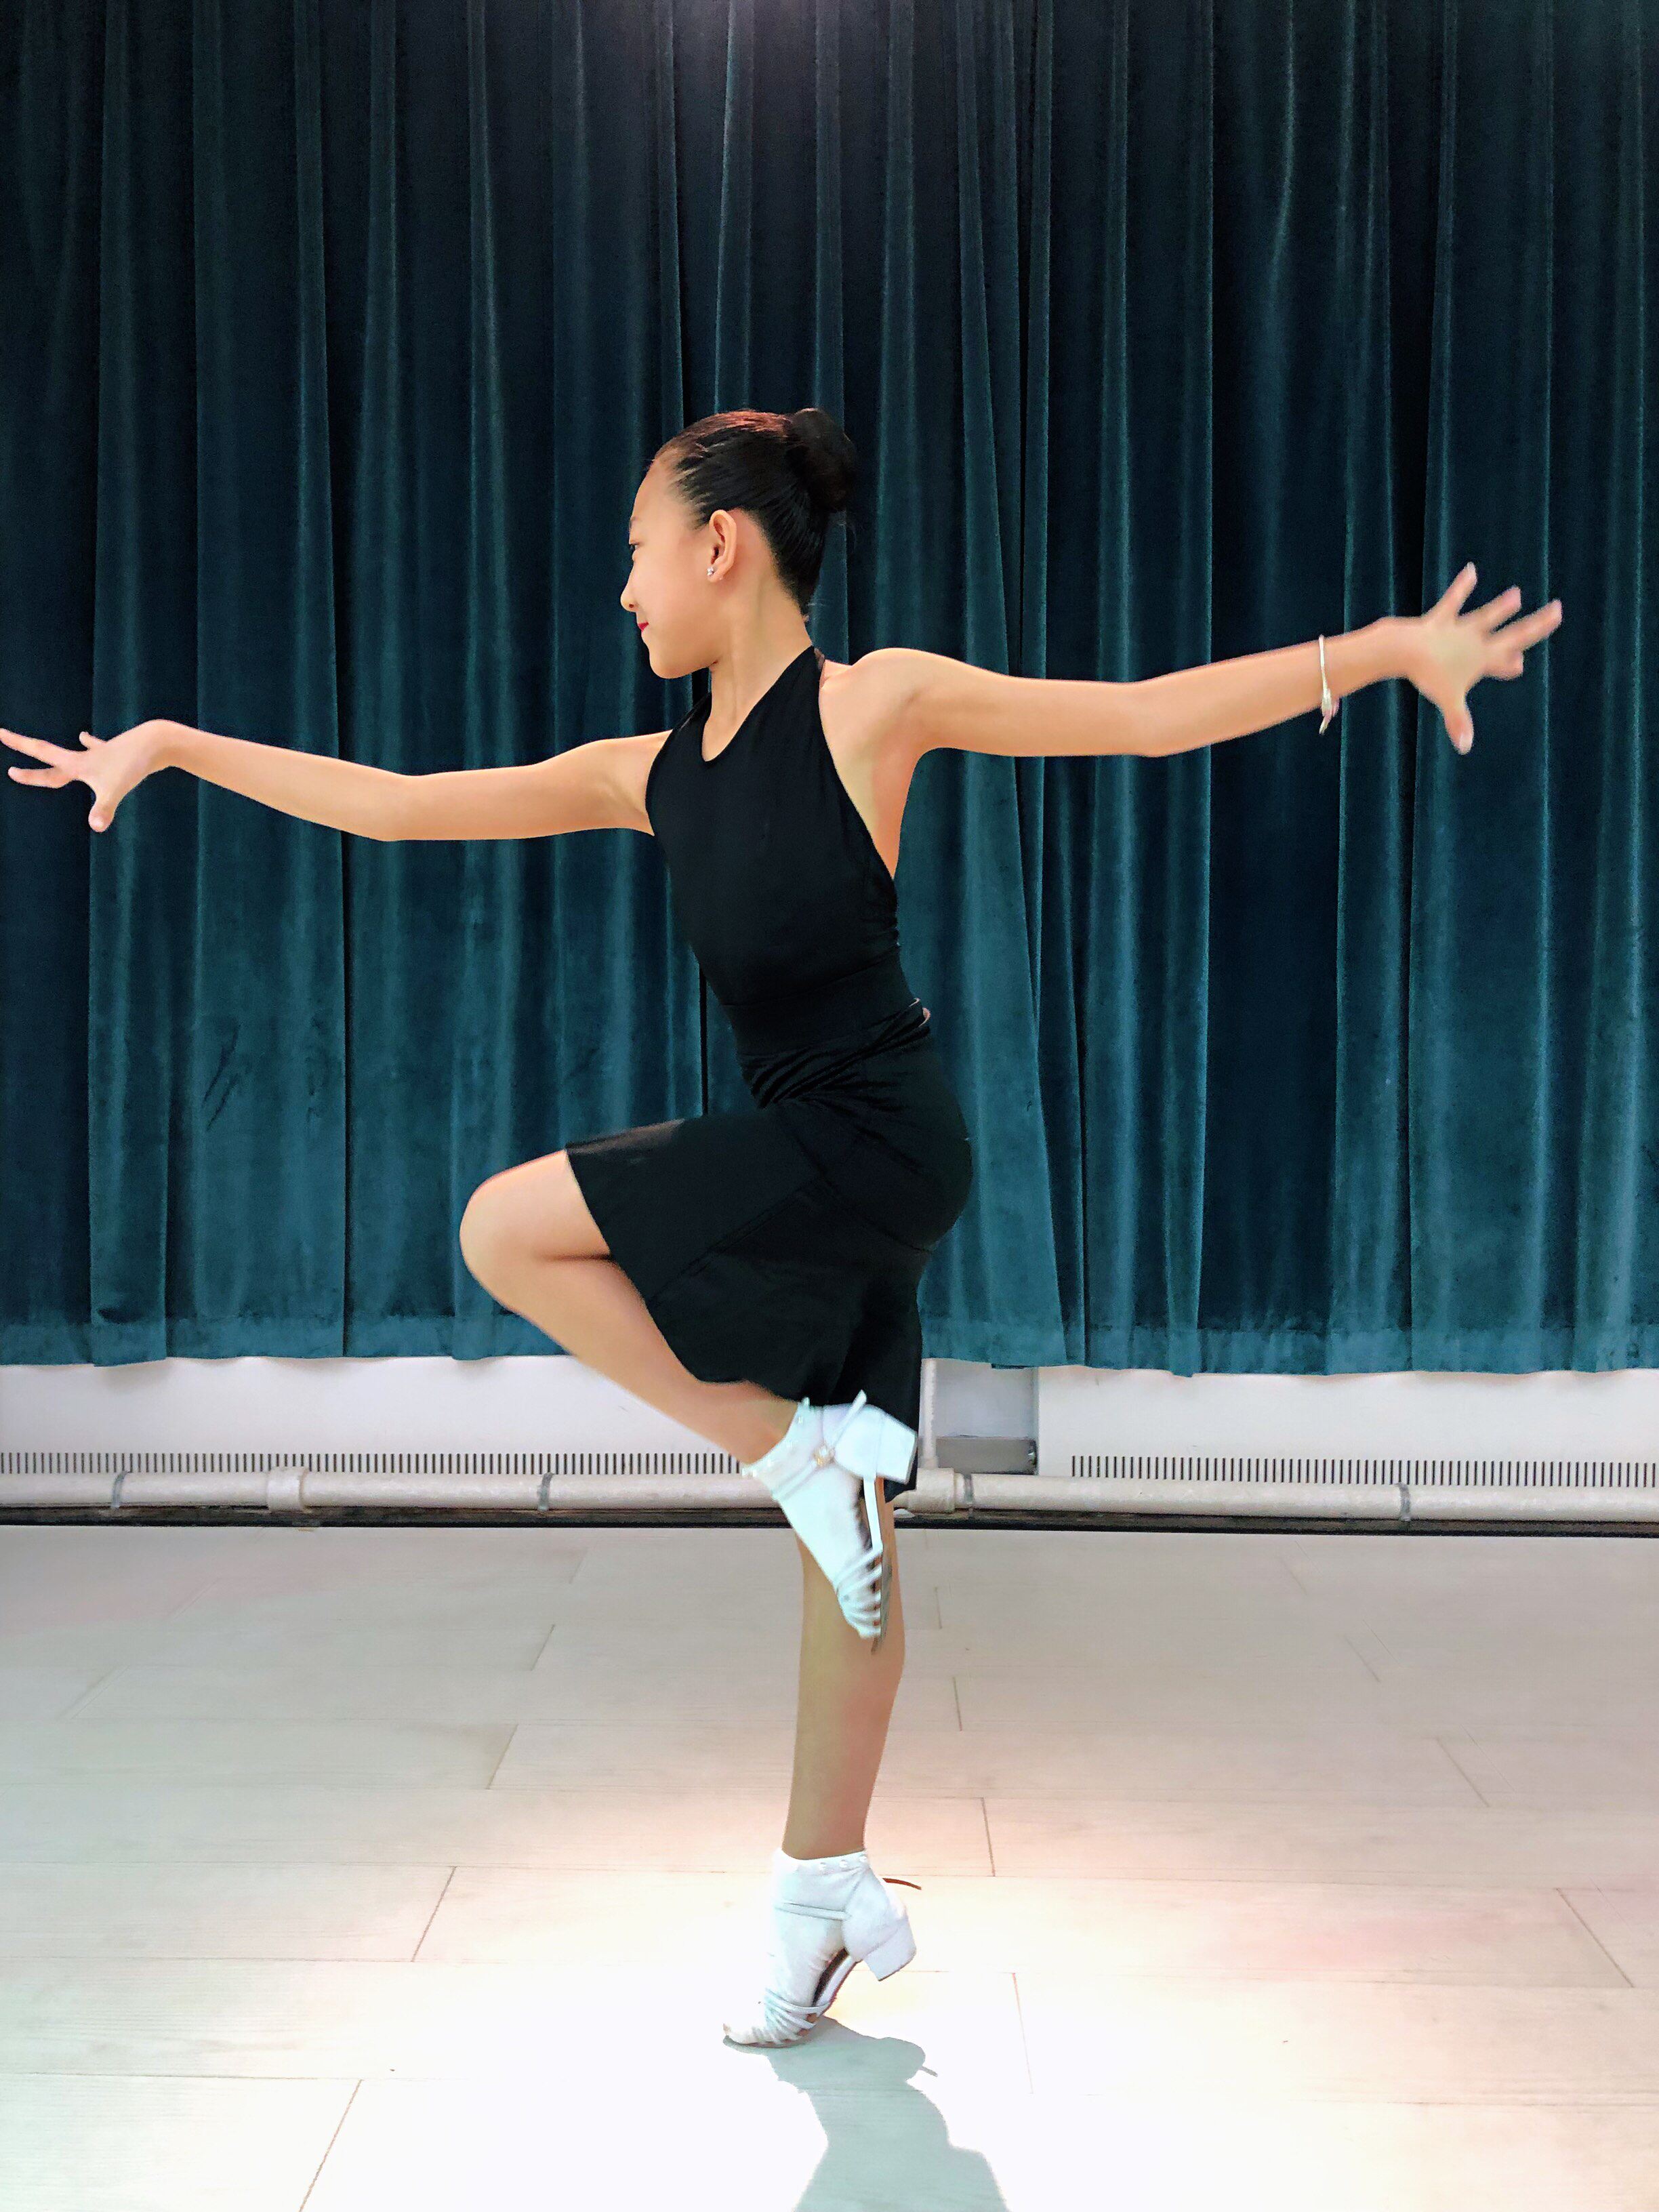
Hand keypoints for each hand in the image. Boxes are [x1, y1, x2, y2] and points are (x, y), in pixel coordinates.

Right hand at [2, 718, 172, 830]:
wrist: (156, 742)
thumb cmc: (133, 765)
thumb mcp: (116, 789)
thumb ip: (104, 809)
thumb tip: (97, 827)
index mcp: (78, 764)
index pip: (42, 756)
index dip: (21, 753)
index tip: (0, 734)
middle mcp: (85, 757)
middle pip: (51, 757)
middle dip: (27, 750)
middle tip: (5, 736)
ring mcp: (101, 754)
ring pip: (76, 754)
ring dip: (62, 754)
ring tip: (47, 744)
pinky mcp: (116, 752)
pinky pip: (98, 748)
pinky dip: (91, 744)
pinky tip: (86, 737)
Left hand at [1397, 567, 1561, 754]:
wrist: (1406, 648)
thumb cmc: (1429, 675)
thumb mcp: (1448, 700)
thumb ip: (1459, 722)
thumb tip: (1465, 748)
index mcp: (1483, 659)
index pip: (1508, 658)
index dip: (1514, 662)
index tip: (1519, 666)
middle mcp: (1476, 640)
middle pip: (1511, 632)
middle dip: (1536, 624)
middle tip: (1557, 611)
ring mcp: (1460, 628)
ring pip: (1486, 616)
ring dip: (1502, 607)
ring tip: (1516, 596)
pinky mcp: (1440, 619)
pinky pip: (1453, 601)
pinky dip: (1463, 586)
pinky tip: (1471, 570)